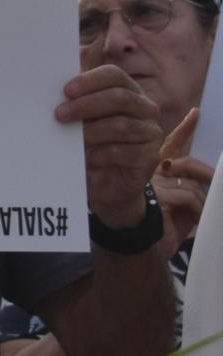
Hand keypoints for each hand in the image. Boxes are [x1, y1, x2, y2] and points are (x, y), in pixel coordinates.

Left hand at [56, 64, 163, 228]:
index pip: (114, 75)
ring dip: (91, 132)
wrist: (105, 182)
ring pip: (122, 125)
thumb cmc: (90, 141)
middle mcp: (145, 108)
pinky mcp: (150, 156)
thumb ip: (76, 94)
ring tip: (72, 141)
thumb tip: (58, 72)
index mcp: (128, 90)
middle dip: (85, 105)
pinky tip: (85, 159)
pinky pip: (124, 151)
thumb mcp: (82, 117)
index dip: (90, 81)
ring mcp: (151, 131)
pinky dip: (100, 154)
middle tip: (59, 115)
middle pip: (119, 97)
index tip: (65, 91)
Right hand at [156, 106, 209, 248]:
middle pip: (186, 163)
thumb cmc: (162, 221)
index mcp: (151, 166)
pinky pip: (189, 195)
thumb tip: (210, 171)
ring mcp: (152, 182)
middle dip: (207, 175)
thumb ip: (186, 181)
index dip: (184, 129)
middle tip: (217, 186)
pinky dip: (199, 210)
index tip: (196, 114)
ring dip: (203, 201)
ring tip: (201, 216)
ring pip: (191, 182)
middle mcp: (149, 170)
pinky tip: (195, 221)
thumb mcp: (178, 199)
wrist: (140, 241)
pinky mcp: (158, 196)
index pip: (170, 143)